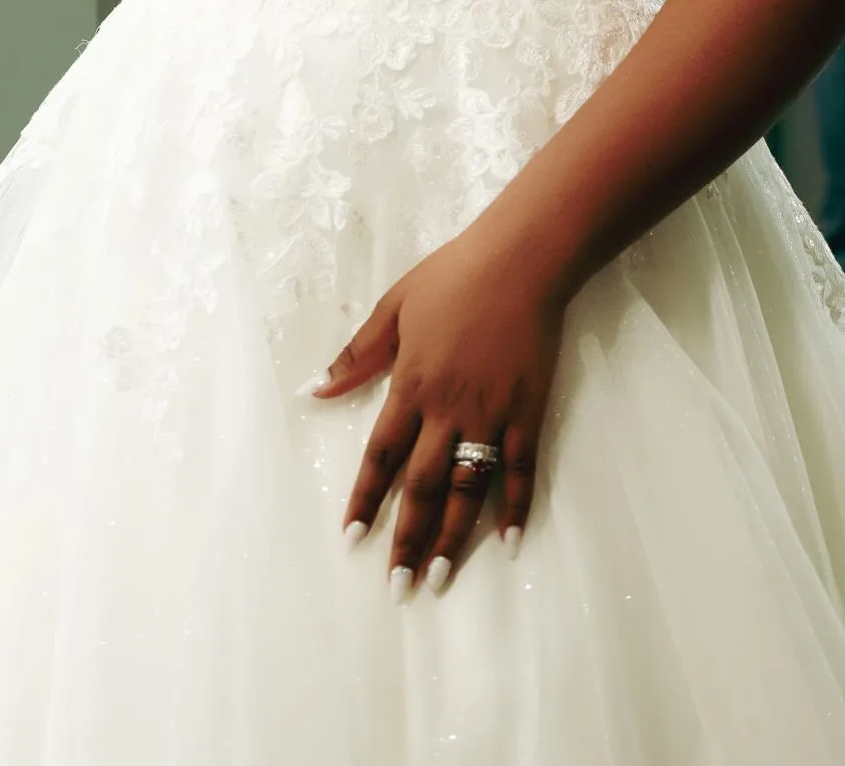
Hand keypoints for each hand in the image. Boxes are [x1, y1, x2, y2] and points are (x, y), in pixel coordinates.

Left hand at [308, 229, 566, 597]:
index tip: (353, 539)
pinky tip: (506, 540)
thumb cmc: (454, 276)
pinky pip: (520, 468)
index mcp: (411, 384)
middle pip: (422, 486)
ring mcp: (491, 414)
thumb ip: (358, 354)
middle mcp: (448, 409)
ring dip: (451, 536)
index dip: (365, 500)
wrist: (521, 259)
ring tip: (437, 578)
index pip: (381, 456)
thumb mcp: (394, 306)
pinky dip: (515, 506)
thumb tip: (316, 389)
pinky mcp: (528, 410)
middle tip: (396, 586)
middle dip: (406, 539)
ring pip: (467, 488)